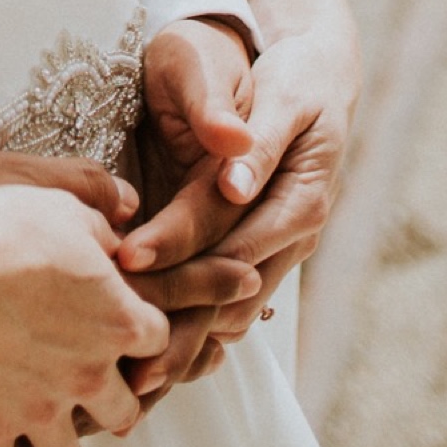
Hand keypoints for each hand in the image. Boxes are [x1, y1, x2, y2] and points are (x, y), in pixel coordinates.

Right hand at [0, 182, 168, 446]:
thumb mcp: (62, 206)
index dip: (140, 332)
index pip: (157, 340)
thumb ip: (100, 223)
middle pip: (123, 413)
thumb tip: (122, 221)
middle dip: (109, 403)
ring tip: (44, 434)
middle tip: (84, 385)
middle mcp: (87, 376)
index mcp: (115, 322)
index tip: (120, 323)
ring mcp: (39, 410)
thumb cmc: (3, 230)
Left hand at [119, 16, 359, 394]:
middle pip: (228, 289)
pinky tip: (156, 342)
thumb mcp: (283, 98)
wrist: (322, 82)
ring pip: (229, 305)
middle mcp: (293, 236)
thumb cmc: (295, 81)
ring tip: (134, 365)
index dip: (176, 249)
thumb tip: (233, 183)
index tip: (127, 259)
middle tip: (124, 344)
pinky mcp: (261, 248)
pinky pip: (228, 295)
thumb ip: (257, 142)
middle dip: (180, 321)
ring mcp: (279, 248)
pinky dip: (196, 321)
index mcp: (300, 201)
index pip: (229, 237)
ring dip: (187, 335)